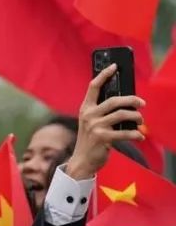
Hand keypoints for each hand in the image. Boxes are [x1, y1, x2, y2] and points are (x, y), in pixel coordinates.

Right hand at [65, 64, 144, 179]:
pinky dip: (136, 134)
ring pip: (122, 115)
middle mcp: (88, 115)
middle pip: (114, 100)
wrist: (82, 160)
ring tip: (141, 121)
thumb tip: (126, 102)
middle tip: (142, 103)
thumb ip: (103, 111)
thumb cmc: (91, 139)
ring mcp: (95, 126)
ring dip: (136, 117)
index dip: (104, 74)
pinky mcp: (102, 138)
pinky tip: (140, 136)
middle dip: (132, 100)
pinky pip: (125, 133)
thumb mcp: (92, 122)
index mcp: (85, 108)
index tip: (114, 66)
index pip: (93, 87)